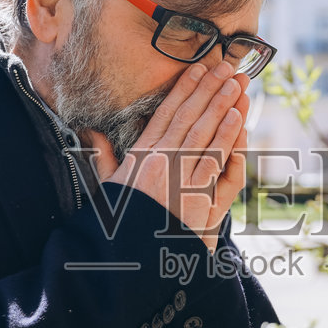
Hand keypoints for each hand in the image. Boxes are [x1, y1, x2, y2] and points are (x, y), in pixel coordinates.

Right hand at [84, 59, 248, 250]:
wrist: (130, 261)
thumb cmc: (119, 224)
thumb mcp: (106, 188)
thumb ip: (103, 158)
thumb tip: (90, 132)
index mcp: (140, 156)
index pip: (165, 113)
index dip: (184, 88)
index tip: (198, 68)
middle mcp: (160, 162)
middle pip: (189, 117)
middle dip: (209, 88)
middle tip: (227, 66)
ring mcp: (179, 179)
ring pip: (205, 134)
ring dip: (223, 105)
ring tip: (237, 83)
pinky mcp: (196, 198)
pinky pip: (216, 161)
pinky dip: (227, 137)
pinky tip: (237, 118)